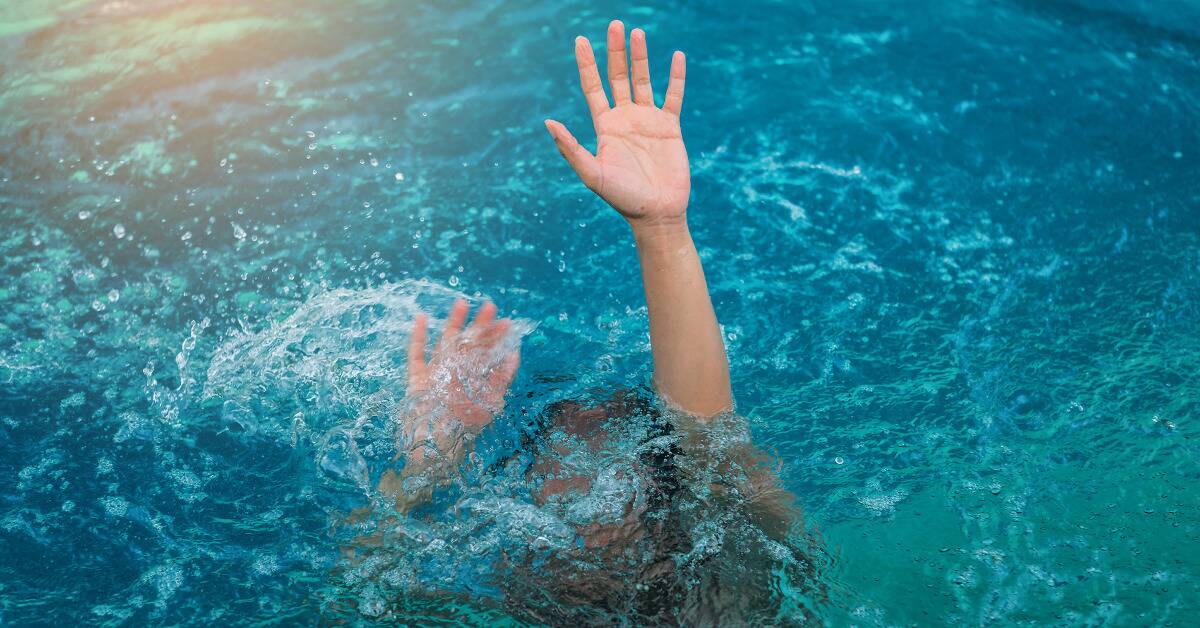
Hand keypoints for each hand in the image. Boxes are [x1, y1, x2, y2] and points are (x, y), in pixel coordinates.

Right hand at [405, 299, 519, 436]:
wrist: (436, 447)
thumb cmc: (464, 428)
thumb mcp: (490, 402)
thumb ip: (501, 378)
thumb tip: (514, 353)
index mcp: (474, 380)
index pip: (488, 354)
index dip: (497, 338)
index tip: (507, 322)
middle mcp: (457, 375)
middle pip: (469, 344)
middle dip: (480, 325)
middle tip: (491, 306)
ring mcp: (436, 374)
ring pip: (445, 343)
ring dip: (453, 323)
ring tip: (462, 303)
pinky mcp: (417, 379)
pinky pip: (416, 354)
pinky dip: (417, 337)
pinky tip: (420, 318)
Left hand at [545, 20, 688, 227]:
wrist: (656, 213)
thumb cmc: (622, 198)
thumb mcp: (592, 174)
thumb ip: (571, 148)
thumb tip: (548, 123)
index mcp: (605, 127)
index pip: (593, 87)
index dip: (586, 64)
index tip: (580, 40)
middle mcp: (625, 119)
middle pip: (618, 77)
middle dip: (615, 51)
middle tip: (614, 24)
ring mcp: (648, 121)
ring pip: (643, 80)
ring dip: (640, 57)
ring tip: (636, 32)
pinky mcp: (670, 127)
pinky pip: (674, 96)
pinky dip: (675, 77)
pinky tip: (675, 56)